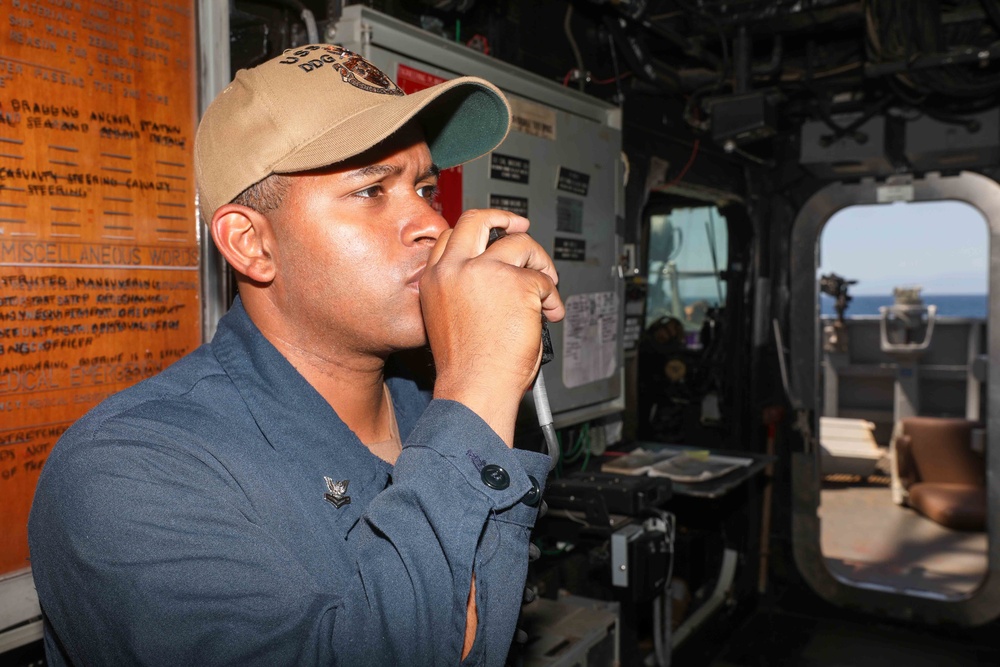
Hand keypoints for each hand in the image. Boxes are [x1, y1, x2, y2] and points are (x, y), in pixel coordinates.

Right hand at [420, 209, 563, 444]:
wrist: (474, 389)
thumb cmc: (465, 368)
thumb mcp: (448, 318)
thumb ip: (463, 290)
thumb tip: (496, 277)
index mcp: (434, 279)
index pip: (452, 236)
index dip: (477, 232)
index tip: (492, 234)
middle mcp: (456, 269)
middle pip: (479, 220)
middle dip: (504, 218)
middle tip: (521, 227)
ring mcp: (486, 272)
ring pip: (521, 244)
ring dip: (540, 262)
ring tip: (546, 287)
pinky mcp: (517, 284)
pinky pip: (544, 281)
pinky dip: (553, 298)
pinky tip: (549, 315)